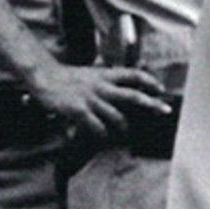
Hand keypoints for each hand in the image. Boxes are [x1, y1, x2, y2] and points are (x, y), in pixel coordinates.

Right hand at [24, 59, 172, 137]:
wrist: (44, 76)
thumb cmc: (66, 77)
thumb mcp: (91, 74)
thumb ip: (106, 81)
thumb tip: (120, 87)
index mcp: (105, 75)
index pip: (133, 75)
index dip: (149, 81)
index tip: (161, 89)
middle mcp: (102, 86)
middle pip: (133, 96)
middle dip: (152, 104)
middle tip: (165, 110)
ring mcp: (91, 99)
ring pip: (117, 117)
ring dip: (123, 126)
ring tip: (123, 130)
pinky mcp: (80, 111)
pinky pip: (97, 127)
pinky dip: (101, 133)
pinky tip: (101, 135)